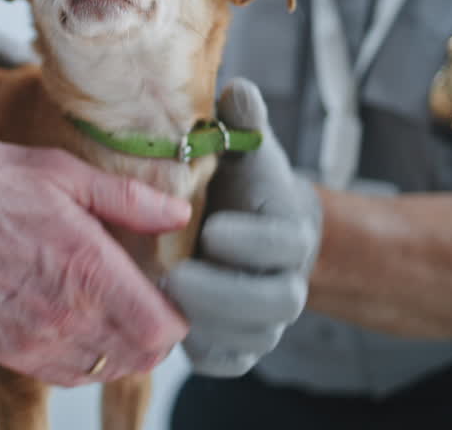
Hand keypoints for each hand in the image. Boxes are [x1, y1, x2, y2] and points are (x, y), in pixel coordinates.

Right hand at [0, 140, 190, 386]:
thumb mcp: (61, 172)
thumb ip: (127, 200)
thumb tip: (177, 215)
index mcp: (87, 269)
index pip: (163, 330)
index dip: (178, 313)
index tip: (171, 287)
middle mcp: (66, 316)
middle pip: (142, 357)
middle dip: (155, 331)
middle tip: (146, 295)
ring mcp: (34, 341)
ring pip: (105, 369)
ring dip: (120, 346)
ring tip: (110, 307)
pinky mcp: (7, 352)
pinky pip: (66, 374)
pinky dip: (84, 358)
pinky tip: (77, 323)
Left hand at [164, 77, 320, 376]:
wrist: (252, 230)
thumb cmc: (242, 185)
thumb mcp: (243, 149)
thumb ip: (242, 122)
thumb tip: (238, 89)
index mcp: (291, 231)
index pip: (284, 244)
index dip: (252, 241)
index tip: (213, 230)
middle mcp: (287, 282)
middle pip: (270, 303)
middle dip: (222, 293)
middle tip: (174, 277)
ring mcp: (266, 321)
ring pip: (247, 338)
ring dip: (204, 323)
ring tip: (160, 299)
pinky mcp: (241, 348)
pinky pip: (226, 362)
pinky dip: (201, 352)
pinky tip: (170, 329)